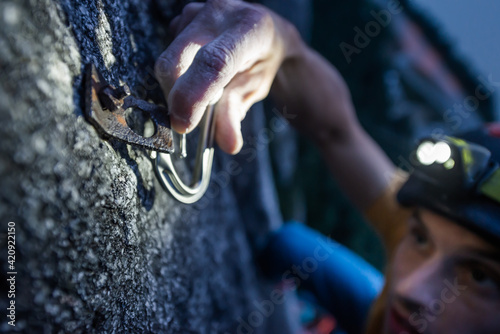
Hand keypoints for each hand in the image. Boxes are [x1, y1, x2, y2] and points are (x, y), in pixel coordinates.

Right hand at [155, 0, 298, 153]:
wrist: (262, 33)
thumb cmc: (260, 61)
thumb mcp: (254, 89)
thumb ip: (236, 115)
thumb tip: (227, 144)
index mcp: (248, 29)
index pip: (214, 63)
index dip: (193, 96)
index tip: (183, 125)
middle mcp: (220, 14)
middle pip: (177, 60)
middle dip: (176, 96)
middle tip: (187, 117)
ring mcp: (197, 11)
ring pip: (168, 60)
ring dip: (178, 86)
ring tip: (203, 88)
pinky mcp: (181, 18)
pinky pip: (167, 53)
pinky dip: (177, 73)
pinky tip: (196, 71)